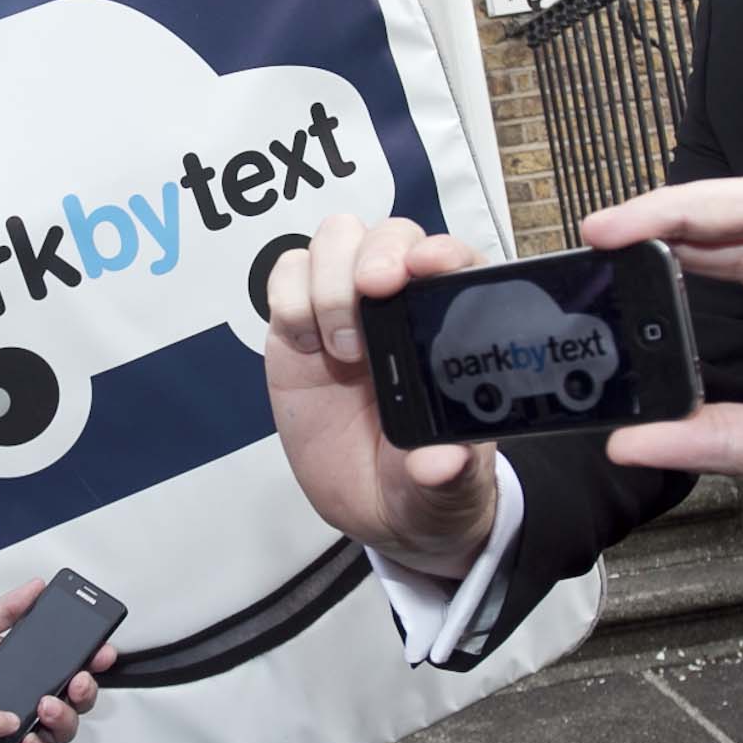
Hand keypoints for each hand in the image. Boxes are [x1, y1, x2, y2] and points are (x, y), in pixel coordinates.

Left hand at [0, 579, 109, 742]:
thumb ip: (3, 610)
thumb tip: (35, 587)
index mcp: (22, 665)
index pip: (68, 662)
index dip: (91, 658)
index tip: (101, 650)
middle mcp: (24, 698)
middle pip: (75, 700)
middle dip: (86, 691)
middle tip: (76, 681)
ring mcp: (16, 729)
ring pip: (61, 732)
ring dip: (64, 720)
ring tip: (46, 708)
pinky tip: (29, 741)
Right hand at [262, 214, 502, 578]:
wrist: (373, 508)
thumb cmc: (424, 483)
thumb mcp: (446, 490)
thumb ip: (448, 475)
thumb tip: (442, 462)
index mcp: (453, 329)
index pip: (456, 262)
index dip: (441, 251)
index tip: (427, 266)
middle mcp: (403, 305)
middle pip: (392, 234)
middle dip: (379, 253)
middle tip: (374, 293)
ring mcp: (348, 309)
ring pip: (337, 240)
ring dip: (333, 278)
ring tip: (342, 346)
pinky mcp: (299, 326)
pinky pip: (286, 276)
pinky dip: (290, 298)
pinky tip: (307, 345)